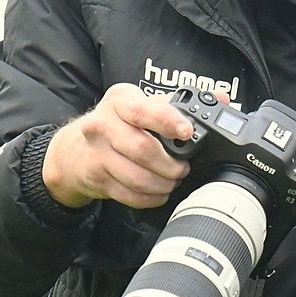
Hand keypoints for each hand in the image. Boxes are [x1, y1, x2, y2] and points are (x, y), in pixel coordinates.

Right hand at [42, 84, 221, 209]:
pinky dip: (149, 198)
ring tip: (173, 181)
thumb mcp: (144, 104)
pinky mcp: (95, 177)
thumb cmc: (119, 124)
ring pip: (136, 176)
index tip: (188, 133)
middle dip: (171, 164)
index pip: (144, 110)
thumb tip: (221, 98)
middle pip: (143, 149)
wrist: (74, 150)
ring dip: (162, 184)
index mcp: (121, 100)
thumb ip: (181, 103)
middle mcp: (103, 124)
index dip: (168, 122)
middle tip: (184, 168)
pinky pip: (128, 194)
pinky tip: (158, 193)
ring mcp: (96, 152)